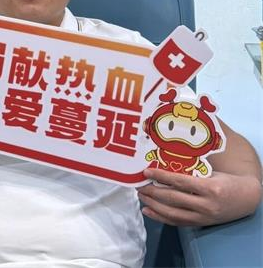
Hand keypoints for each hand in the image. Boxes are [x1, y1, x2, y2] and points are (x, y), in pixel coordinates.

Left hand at [137, 168, 261, 226]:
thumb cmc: (227, 181)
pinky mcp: (200, 223)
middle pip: (173, 198)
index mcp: (209, 188)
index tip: (146, 172)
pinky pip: (177, 222)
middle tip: (139, 185)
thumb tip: (164, 163)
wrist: (247, 199)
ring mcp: (203, 216)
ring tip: (141, 196)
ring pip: (172, 212)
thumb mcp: (212, 172)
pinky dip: (160, 217)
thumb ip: (191, 171)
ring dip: (153, 204)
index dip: (161, 176)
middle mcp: (206, 204)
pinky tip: (148, 211)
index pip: (180, 182)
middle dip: (152, 192)